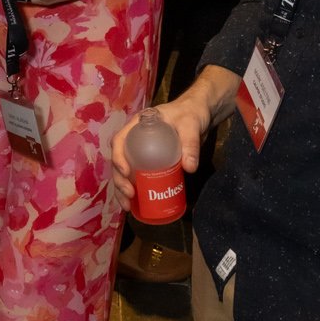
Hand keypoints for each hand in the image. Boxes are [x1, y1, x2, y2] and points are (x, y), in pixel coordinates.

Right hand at [110, 89, 212, 207]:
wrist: (201, 114)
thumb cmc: (191, 114)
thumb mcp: (191, 125)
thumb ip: (191, 143)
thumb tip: (189, 169)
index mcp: (138, 126)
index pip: (120, 140)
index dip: (118, 157)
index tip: (127, 173)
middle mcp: (135, 139)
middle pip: (120, 160)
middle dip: (120, 180)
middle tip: (129, 195)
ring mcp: (141, 152)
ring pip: (126, 171)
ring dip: (123, 189)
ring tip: (129, 206)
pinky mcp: (150, 162)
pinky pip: (138, 175)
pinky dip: (136, 190)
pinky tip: (137, 204)